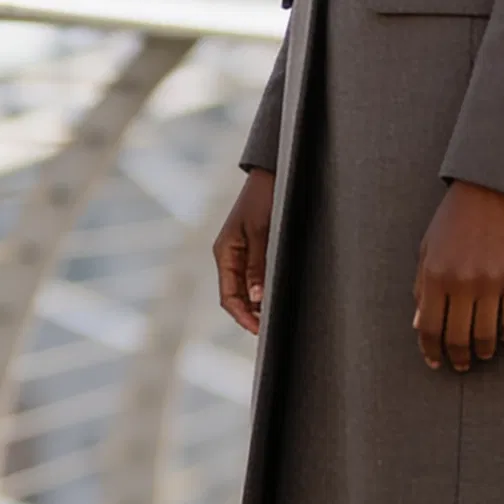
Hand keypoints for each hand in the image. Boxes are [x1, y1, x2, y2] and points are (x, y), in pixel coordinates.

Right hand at [214, 168, 274, 334]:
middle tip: (272, 328)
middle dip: (252, 314)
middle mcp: (231, 257)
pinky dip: (266, 290)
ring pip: (248, 289)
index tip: (260, 330)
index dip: (243, 316)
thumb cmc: (265, 198)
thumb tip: (257, 298)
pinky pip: (257, 277)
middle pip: (237, 297)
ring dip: (260, 304)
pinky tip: (279, 296)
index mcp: (225, 253)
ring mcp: (243, 254)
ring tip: (277, 315)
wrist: (274, 173)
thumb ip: (258, 265)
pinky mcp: (257, 249)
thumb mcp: (261, 232)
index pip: (229, 297)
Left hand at [413, 180, 503, 371]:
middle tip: (461, 365)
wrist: (493, 188)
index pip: (429, 328)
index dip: (431, 351)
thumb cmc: (455, 218)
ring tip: (483, 354)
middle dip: (458, 358)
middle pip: (458, 338)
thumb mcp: (428, 249)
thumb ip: (422, 287)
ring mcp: (491, 281)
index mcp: (435, 275)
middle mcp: (461, 282)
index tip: (435, 362)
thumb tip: (420, 324)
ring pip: (486, 334)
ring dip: (484, 350)